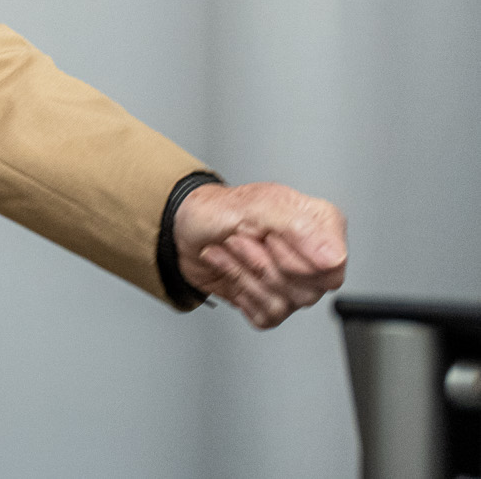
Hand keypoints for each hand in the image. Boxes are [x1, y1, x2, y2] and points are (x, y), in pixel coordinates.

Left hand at [173, 181, 346, 328]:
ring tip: (230, 248)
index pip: (332, 266)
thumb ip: (298, 227)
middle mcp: (313, 259)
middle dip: (261, 262)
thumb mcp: (255, 204)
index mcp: (319, 227)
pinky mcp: (273, 303)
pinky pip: (267, 314)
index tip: (267, 236)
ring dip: (244, 273)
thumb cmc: (220, 209)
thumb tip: (333, 258)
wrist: (185, 227)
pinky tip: (228, 266)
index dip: (295, 258)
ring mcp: (295, 285)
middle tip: (240, 238)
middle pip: (309, 289)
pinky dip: (238, 288)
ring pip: (285, 302)